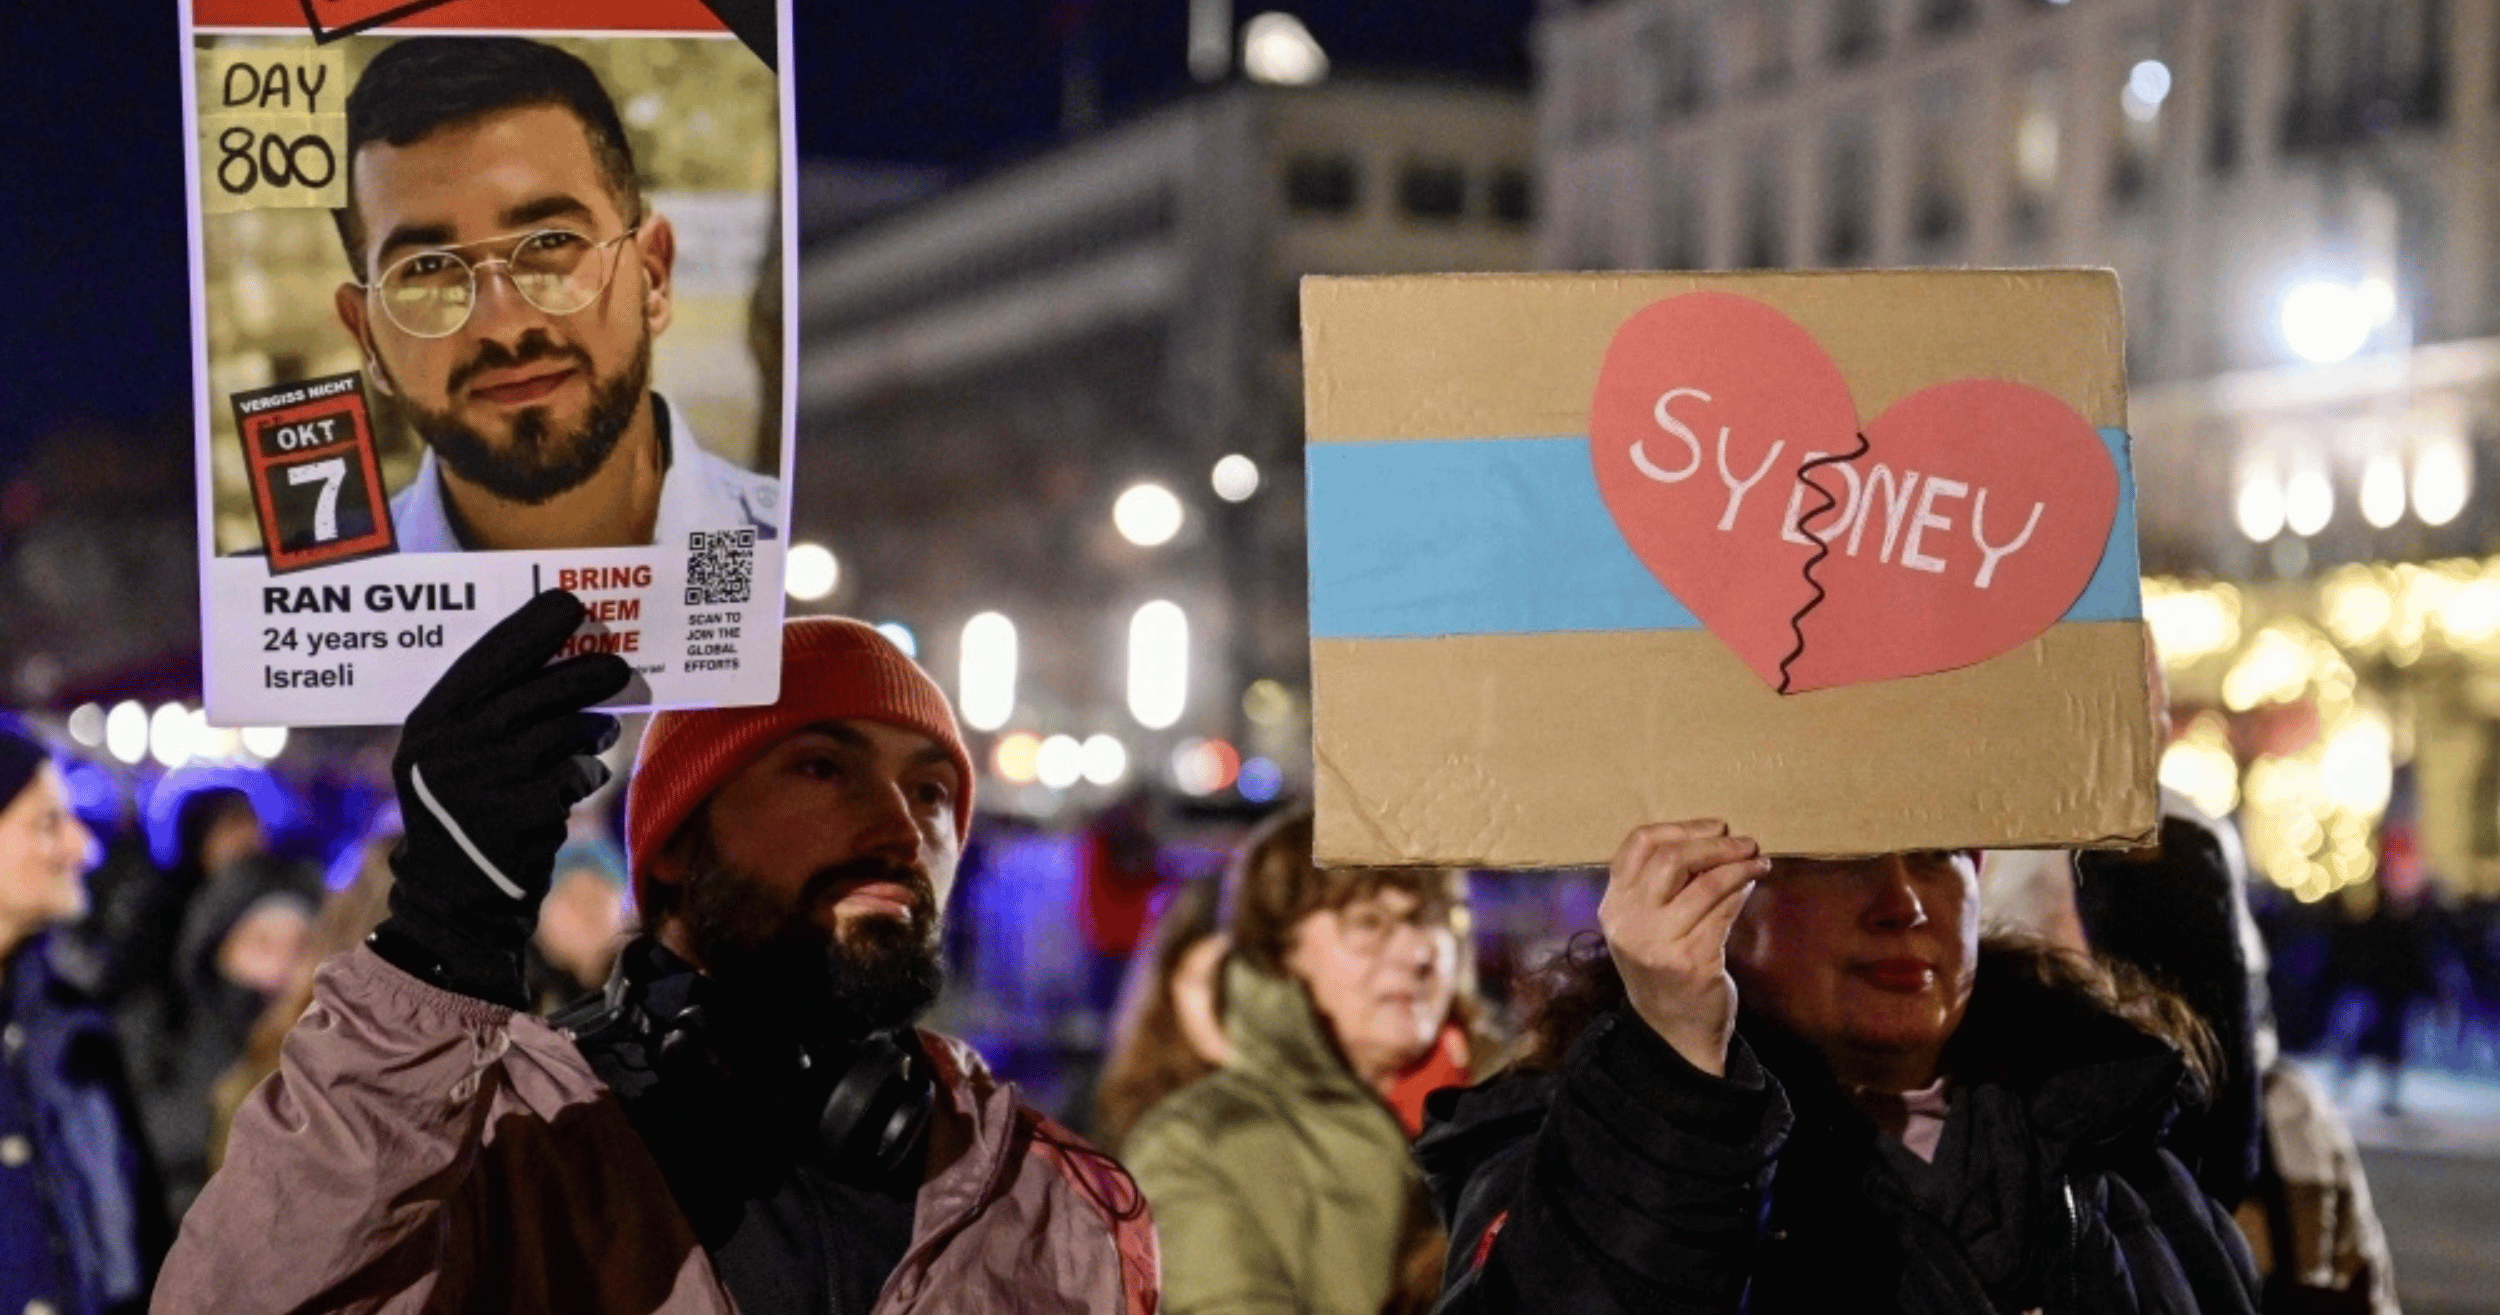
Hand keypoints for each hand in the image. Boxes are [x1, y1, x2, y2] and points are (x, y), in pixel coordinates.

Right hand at [372, 591, 632, 1007]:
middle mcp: (445, 750)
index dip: (528, 628)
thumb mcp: (454, 758)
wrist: (456, 898)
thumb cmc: (468, 814)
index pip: (482, 661)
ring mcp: (478, 785)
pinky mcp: (513, 819)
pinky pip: (569, 778)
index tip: (568, 602)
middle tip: (616, 665)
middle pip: (527, 694)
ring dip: (589, 725)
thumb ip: (487, 713)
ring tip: (602, 727)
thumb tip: (559, 657)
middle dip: (578, 673)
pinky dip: (584, 772)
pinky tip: (585, 775)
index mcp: (427, 724)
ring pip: (556, 734)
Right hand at [1598, 820, 1767, 1077]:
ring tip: (1757, 860)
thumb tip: (1713, 841)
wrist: (1673, 1032)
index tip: (1715, 826)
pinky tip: (1753, 883)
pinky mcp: (1691, 961)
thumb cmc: (1664, 968)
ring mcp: (1657, 944)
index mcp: (1612, 906)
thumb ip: (1663, 887)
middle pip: (1671, 858)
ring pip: (1704, 884)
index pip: (1637, 845)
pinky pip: (1722, 911)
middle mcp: (1628, 923)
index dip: (1680, 827)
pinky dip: (1741, 890)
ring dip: (1738, 865)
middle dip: (1715, 844)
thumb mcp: (1646, 925)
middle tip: (1745, 842)